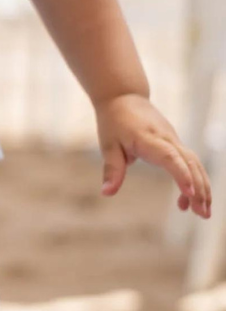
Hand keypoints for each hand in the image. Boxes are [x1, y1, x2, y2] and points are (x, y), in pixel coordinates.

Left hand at [95, 93, 211, 218]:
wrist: (124, 97)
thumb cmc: (114, 121)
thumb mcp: (108, 145)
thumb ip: (112, 169)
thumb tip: (107, 193)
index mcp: (149, 139)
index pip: (170, 157)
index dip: (181, 174)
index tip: (190, 193)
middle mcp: (167, 139)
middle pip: (190, 163)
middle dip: (199, 189)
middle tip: (202, 214)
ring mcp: (174, 140)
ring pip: (195, 164)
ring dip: (203, 187)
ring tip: (203, 212)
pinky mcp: (176, 143)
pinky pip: (190, 162)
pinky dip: (194, 180)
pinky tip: (186, 198)